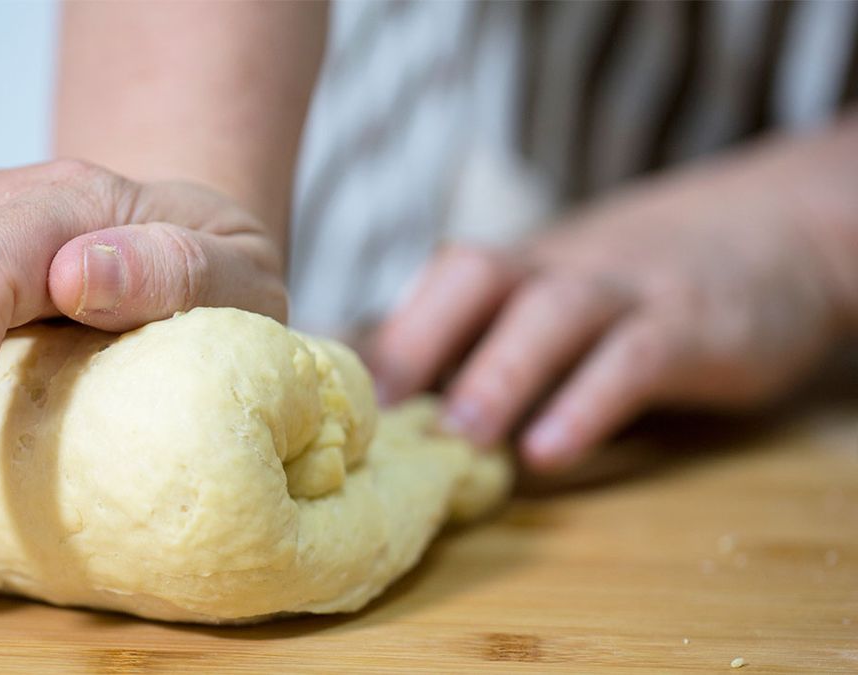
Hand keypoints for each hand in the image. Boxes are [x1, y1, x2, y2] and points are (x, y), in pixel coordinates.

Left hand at [369, 151, 849, 472]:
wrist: (776, 230)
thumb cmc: (639, 286)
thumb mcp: (562, 298)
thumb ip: (494, 340)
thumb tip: (396, 406)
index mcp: (522, 268)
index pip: (437, 284)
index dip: (383, 336)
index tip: (332, 398)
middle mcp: (562, 267)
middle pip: (476, 275)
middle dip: (416, 340)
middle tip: (377, 417)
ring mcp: (628, 289)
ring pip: (553, 312)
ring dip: (498, 374)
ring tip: (458, 439)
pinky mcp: (693, 323)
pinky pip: (633, 359)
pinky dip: (586, 403)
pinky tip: (550, 454)